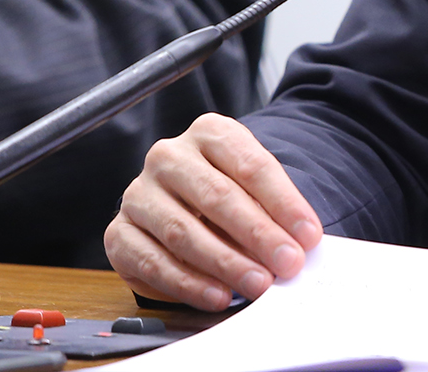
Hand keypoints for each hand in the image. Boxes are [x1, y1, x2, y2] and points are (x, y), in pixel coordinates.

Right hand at [105, 113, 322, 309]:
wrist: (181, 204)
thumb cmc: (229, 195)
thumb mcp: (253, 189)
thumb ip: (273, 210)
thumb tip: (301, 244)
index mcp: (209, 133)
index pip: (251, 166)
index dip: (284, 203)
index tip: (308, 236)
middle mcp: (168, 157)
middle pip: (217, 196)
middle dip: (258, 235)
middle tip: (287, 264)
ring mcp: (139, 194)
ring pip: (184, 231)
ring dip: (226, 263)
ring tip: (258, 284)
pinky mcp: (119, 233)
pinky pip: (153, 262)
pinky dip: (188, 284)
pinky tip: (217, 295)